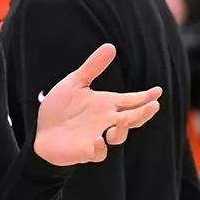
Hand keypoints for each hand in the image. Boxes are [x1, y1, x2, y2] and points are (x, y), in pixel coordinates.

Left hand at [32, 43, 162, 165]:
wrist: (41, 132)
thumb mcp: (75, 83)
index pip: (131, 101)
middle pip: (132, 118)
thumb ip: (93, 67)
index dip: (145, 97)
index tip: (158, 91)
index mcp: (107, 105)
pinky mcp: (86, 151)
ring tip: (122, 121)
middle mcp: (107, 121)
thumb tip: (111, 46)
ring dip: (123, 130)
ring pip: (119, 137)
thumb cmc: (60, 108)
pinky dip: (100, 148)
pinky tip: (97, 140)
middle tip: (154, 105)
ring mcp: (98, 137)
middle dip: (144, 113)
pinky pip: (99, 153)